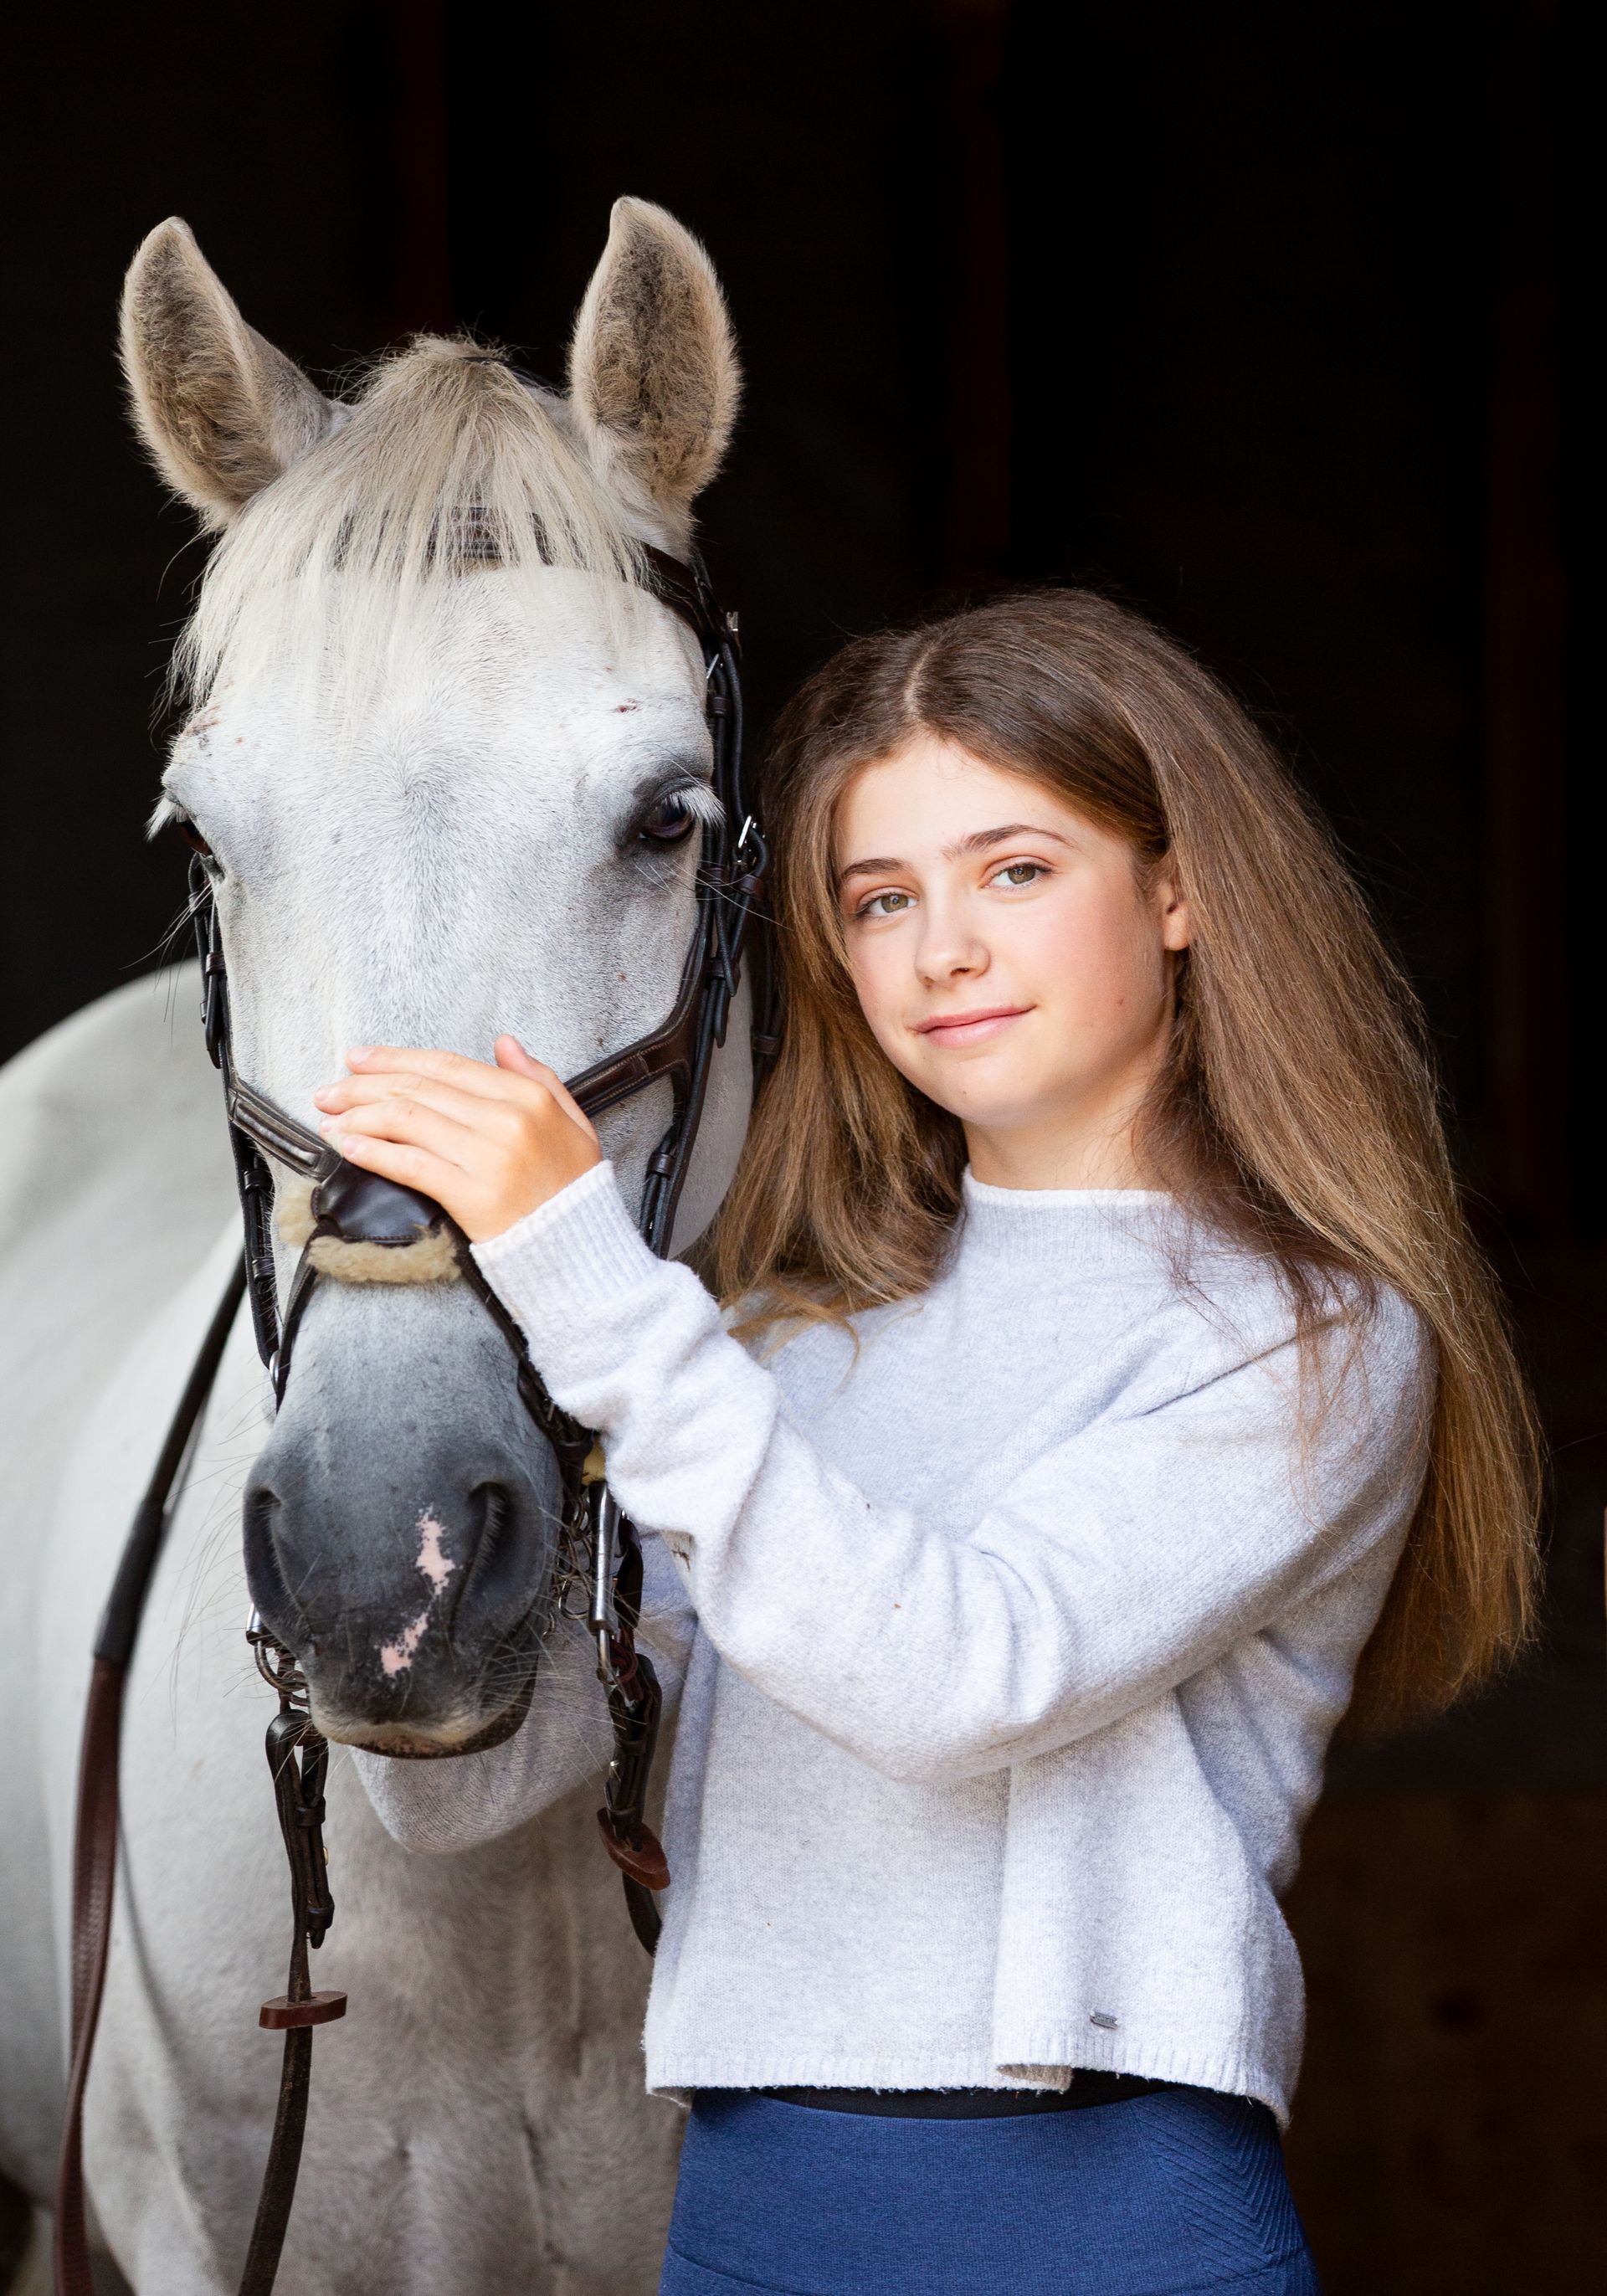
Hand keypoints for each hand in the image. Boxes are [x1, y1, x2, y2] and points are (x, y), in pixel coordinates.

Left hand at [312, 1038, 600, 1241]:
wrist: (581, 1251)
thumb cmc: (573, 1189)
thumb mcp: (573, 1123)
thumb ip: (539, 1077)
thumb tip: (504, 1043)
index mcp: (529, 1097)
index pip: (447, 1066)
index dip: (395, 1059)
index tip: (359, 1059)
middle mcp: (508, 1121)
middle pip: (419, 1090)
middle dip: (363, 1085)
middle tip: (329, 1090)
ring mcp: (490, 1158)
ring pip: (407, 1121)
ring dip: (358, 1115)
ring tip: (330, 1118)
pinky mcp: (473, 1196)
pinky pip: (410, 1164)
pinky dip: (372, 1151)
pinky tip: (348, 1147)